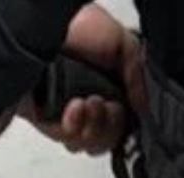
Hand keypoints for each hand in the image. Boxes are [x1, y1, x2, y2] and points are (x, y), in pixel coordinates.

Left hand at [22, 3, 145, 154]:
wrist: (38, 29)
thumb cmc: (78, 27)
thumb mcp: (124, 45)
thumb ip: (138, 78)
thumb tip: (145, 109)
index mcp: (109, 86)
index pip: (123, 123)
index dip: (125, 124)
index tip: (123, 110)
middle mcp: (87, 101)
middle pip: (106, 140)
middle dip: (110, 126)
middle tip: (103, 105)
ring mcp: (64, 112)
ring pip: (85, 144)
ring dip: (92, 126)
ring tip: (85, 102)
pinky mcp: (42, 118)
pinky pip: (61, 139)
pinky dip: (71, 127)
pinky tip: (72, 107)